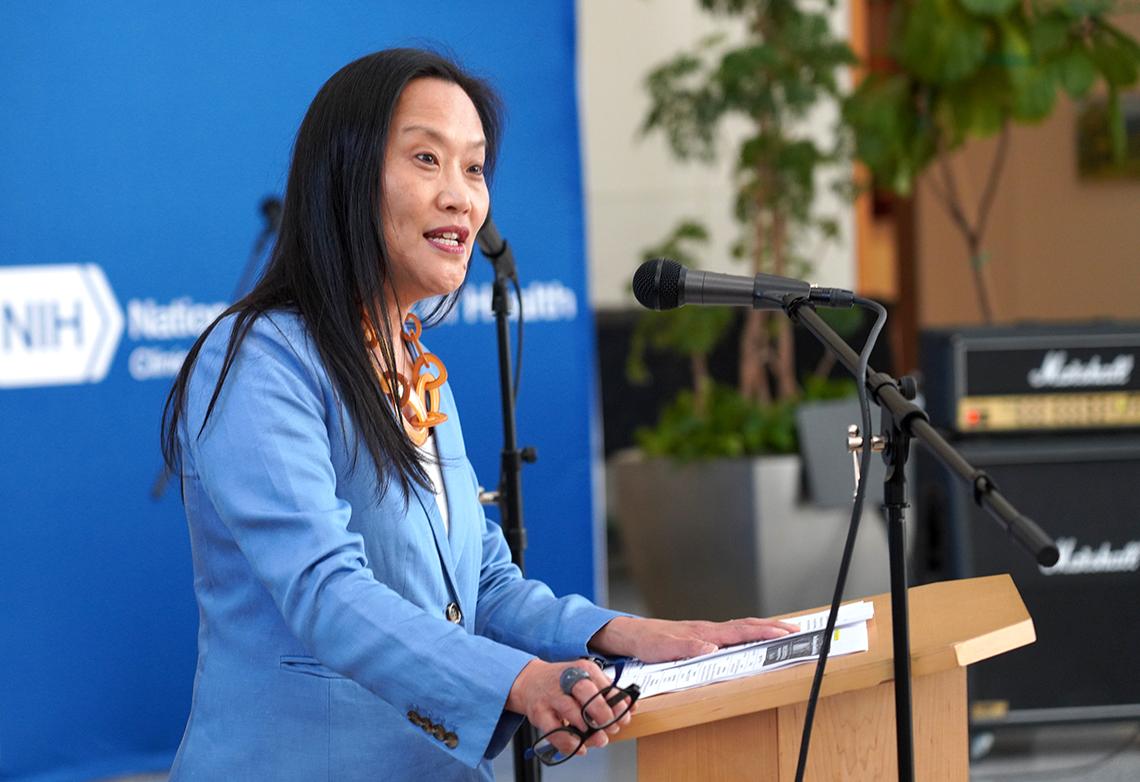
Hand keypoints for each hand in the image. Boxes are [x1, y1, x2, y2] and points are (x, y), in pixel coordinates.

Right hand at [505, 659, 632, 758]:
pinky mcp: (539, 713)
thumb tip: (630, 706)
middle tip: (610, 726)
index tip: (623, 717)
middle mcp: (566, 680)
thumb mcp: (586, 679)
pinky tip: (579, 746)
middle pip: (587, 693)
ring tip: (598, 738)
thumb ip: (608, 692)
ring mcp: (551, 696)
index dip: (617, 705)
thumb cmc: (562, 682)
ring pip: (571, 711)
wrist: (530, 682)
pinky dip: (568, 742)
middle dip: (603, 713)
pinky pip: (555, 731)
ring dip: (587, 729)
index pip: (604, 685)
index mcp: (583, 670)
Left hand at [588, 616, 798, 662]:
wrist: (633, 635)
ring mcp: (707, 631)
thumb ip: (686, 647)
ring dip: (763, 629)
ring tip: (783, 631)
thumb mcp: (663, 648)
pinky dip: (749, 632)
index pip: (741, 631)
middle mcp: (709, 630)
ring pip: (741, 627)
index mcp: (705, 632)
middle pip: (747, 625)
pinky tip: (753, 637)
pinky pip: (732, 633)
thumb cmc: (648, 642)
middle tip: (797, 629)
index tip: (785, 632)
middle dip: (773, 627)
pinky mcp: (703, 637)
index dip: (764, 631)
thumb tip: (711, 648)